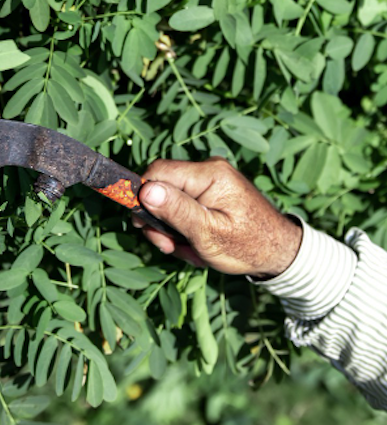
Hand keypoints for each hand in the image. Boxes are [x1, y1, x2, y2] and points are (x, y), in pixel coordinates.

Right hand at [134, 157, 302, 278]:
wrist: (282, 254)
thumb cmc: (249, 247)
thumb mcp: (209, 234)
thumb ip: (177, 211)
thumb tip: (145, 190)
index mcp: (210, 174)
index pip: (158, 171)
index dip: (143, 195)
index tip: (143, 224)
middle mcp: (209, 170)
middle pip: (162, 187)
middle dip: (160, 220)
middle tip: (169, 247)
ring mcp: (210, 181)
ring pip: (170, 200)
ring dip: (173, 229)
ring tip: (190, 251)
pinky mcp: (211, 192)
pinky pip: (184, 205)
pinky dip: (184, 227)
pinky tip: (197, 245)